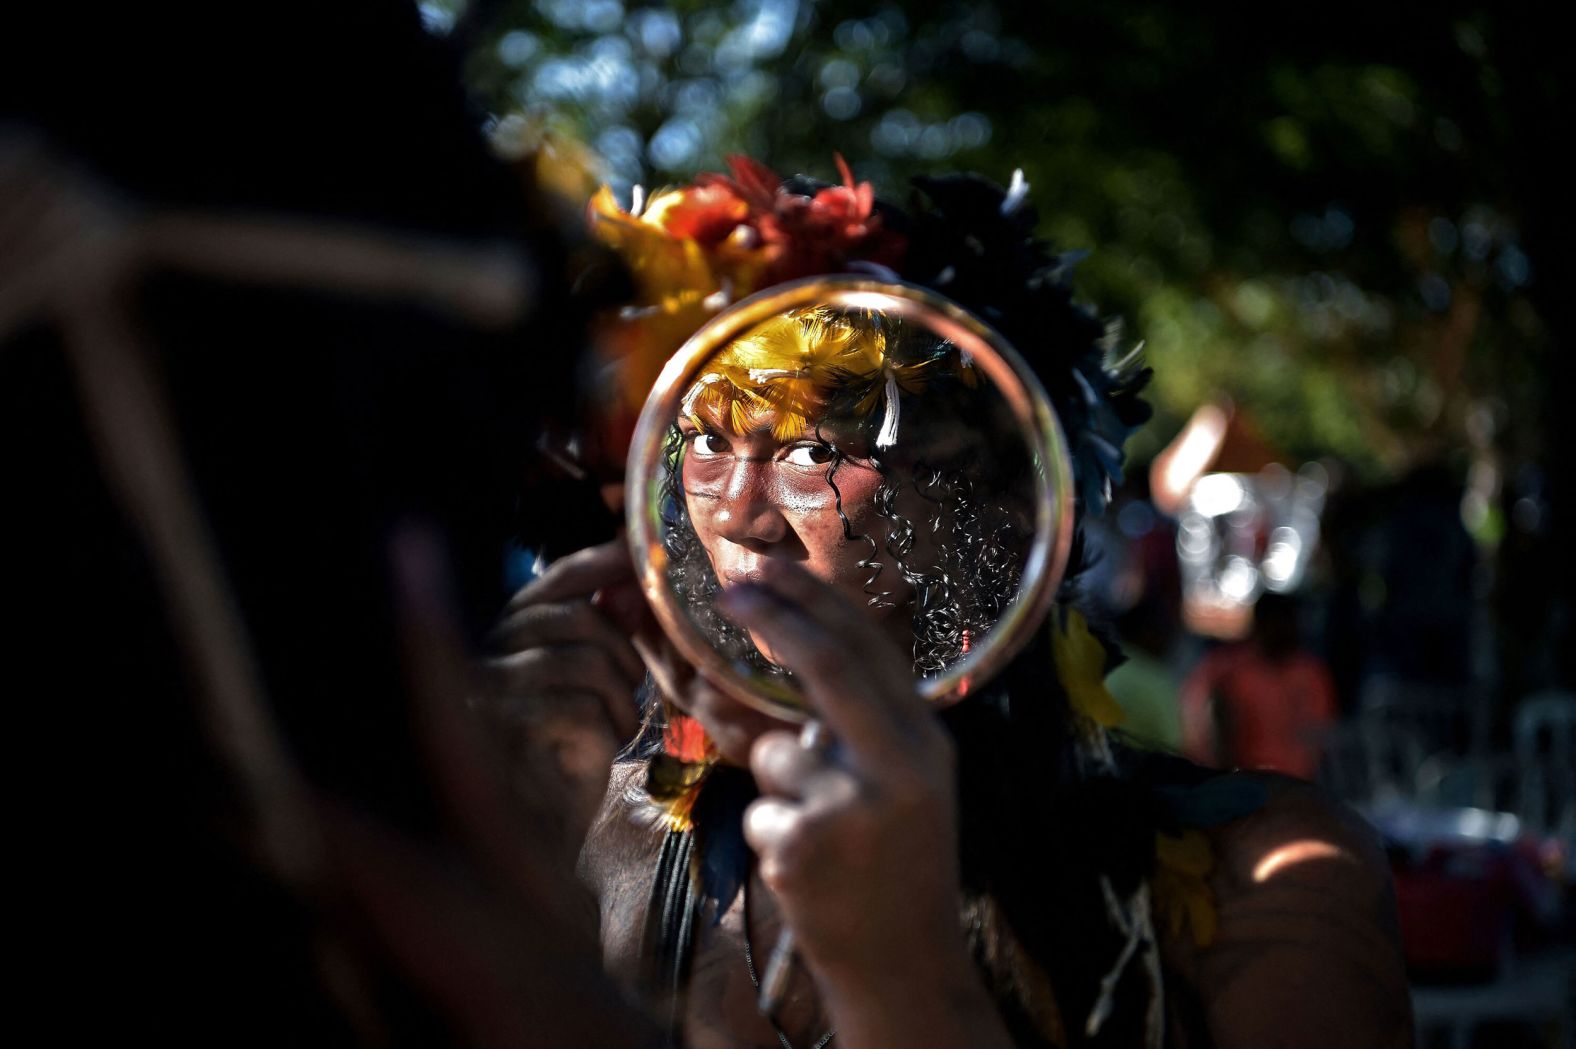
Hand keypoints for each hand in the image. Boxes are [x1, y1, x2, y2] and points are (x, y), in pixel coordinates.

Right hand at [483, 541, 649, 835]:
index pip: (552, 582)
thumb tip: (628, 580)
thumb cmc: (565, 758)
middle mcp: (482, 657)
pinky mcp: (504, 736)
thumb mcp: (585, 684)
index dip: (601, 565)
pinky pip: (581, 707)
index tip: (638, 559)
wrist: (541, 840)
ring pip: (583, 661)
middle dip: (623, 646)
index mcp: (500, 636)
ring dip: (621, 693)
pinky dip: (612, 725)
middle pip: (573, 617)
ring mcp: (488, 695)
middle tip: (635, 682)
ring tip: (621, 722)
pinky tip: (608, 747)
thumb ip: (598, 632)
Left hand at [722, 561, 977, 1013]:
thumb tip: (787, 667)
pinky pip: (759, 810)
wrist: (906, 968)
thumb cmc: (897, 868)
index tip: (771, 567)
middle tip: (730, 590)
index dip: (816, 602)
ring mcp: (852, 804)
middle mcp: (900, 764)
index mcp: (926, 743)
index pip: (870, 650)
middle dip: (776, 619)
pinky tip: (809, 873)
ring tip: (822, 838)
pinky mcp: (806, 844)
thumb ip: (859, 731)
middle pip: (828, 667)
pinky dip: (771, 835)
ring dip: (779, 787)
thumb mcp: (904, 787)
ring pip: (775, 753)